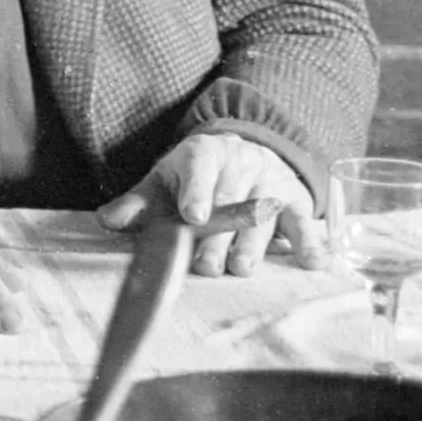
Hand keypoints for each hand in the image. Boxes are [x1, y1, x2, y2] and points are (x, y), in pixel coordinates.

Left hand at [98, 132, 322, 276]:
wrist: (243, 153)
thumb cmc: (195, 176)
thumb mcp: (164, 182)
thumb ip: (138, 203)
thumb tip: (108, 220)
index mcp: (205, 153)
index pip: (201, 169)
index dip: (198, 192)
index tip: (194, 216)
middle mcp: (242, 163)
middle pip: (231, 202)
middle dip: (218, 236)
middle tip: (207, 264)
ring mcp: (272, 183)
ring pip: (266, 216)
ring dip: (254, 244)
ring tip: (241, 267)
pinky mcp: (297, 201)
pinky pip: (305, 223)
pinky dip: (311, 244)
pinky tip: (313, 263)